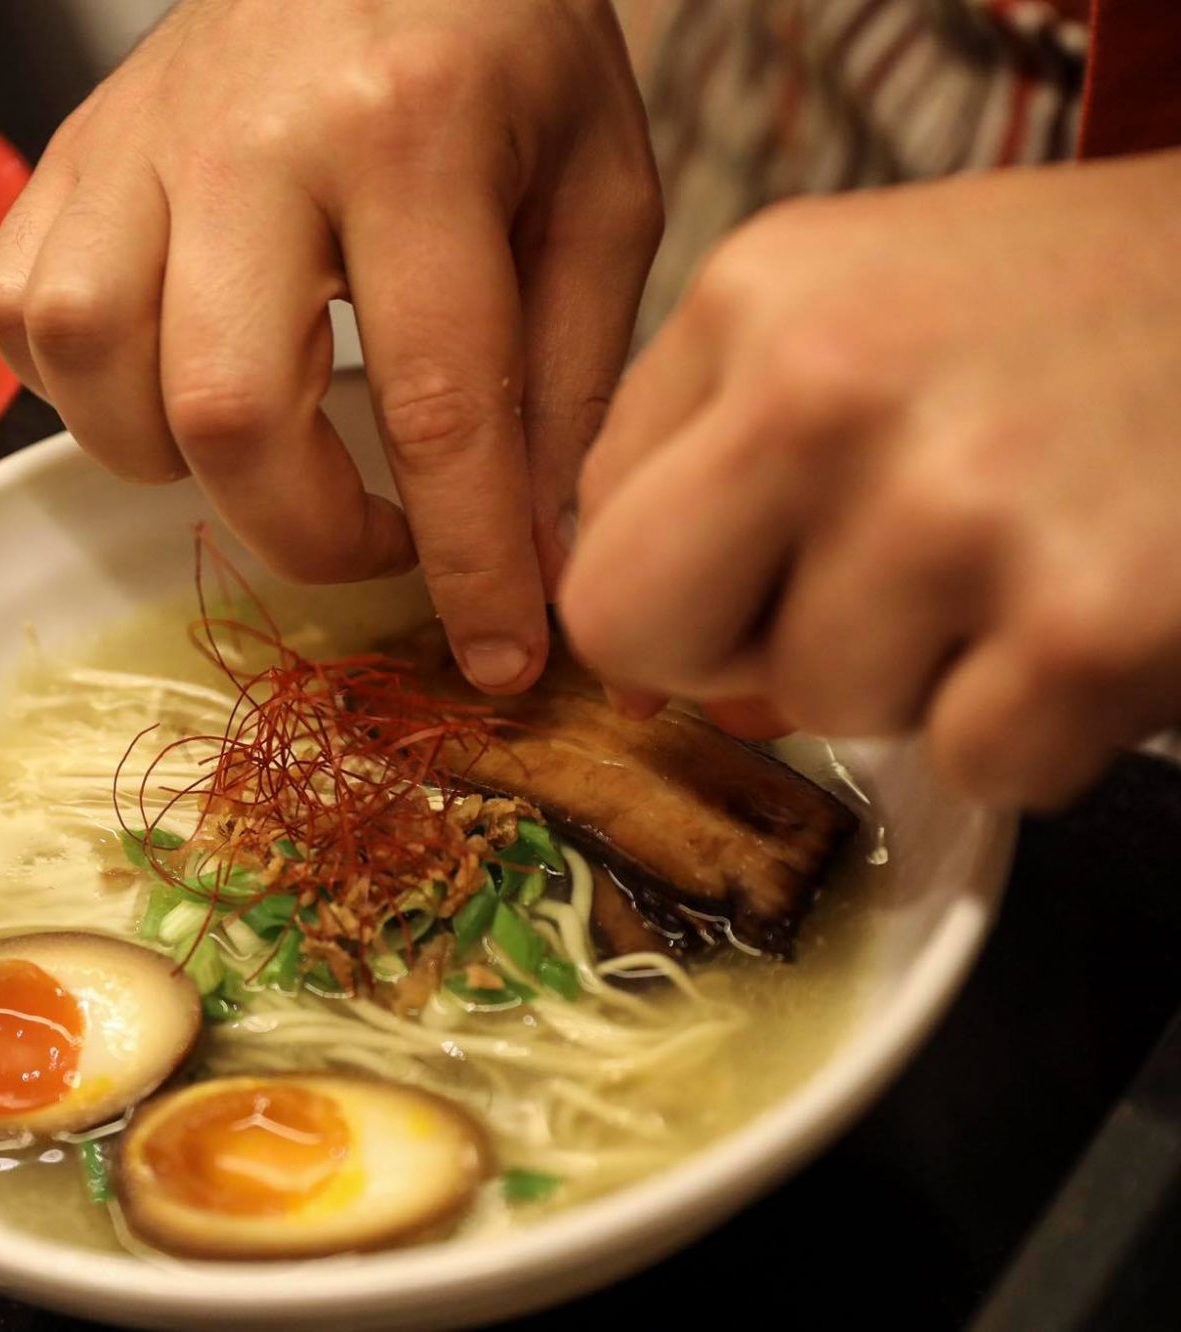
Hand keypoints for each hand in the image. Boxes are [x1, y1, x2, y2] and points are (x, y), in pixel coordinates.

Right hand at [0, 0, 659, 692]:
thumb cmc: (502, 45)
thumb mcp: (597, 189)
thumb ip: (570, 371)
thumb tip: (533, 552)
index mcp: (414, 135)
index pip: (437, 401)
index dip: (467, 562)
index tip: (500, 654)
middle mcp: (252, 139)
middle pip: (223, 407)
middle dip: (304, 532)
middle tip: (373, 541)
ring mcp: (135, 141)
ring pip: (89, 363)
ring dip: (172, 456)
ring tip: (258, 441)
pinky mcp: (68, 154)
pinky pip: (18, 316)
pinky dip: (83, 388)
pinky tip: (166, 371)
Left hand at [561, 151, 1180, 806]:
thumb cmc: (1069, 317)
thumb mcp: (855, 310)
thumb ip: (708, 456)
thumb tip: (633, 670)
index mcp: (756, 296)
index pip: (600, 536)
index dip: (682, 586)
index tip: (764, 575)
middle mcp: (830, 386)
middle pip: (646, 631)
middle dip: (741, 648)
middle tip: (870, 589)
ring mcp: (958, 506)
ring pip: (822, 706)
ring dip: (920, 670)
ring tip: (1022, 554)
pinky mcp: (1086, 624)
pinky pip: (978, 762)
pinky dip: (1039, 722)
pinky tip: (1094, 604)